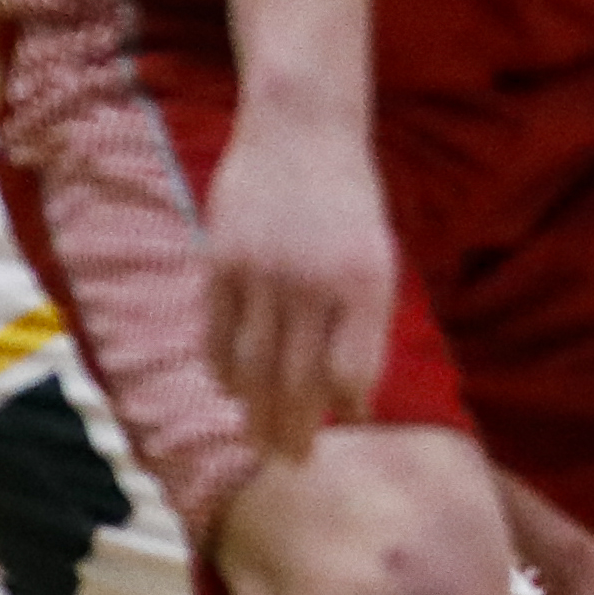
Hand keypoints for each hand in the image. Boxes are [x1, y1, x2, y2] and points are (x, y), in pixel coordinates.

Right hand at [201, 102, 396, 466]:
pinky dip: (221, 369)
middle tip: (293, 463)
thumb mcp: (378, 255)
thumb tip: (350, 394)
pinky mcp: (219, 263)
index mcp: (365, 283)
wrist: (301, 131)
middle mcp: (312, 284)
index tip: (345, 426)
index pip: (352, 370)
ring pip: (251, 364)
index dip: (347, 406)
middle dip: (294, 429)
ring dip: (253, 410)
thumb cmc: (350, 201)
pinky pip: (215, 333)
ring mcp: (260, 274)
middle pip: (297, 378)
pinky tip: (229, 391)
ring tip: (259, 442)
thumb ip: (365, 321)